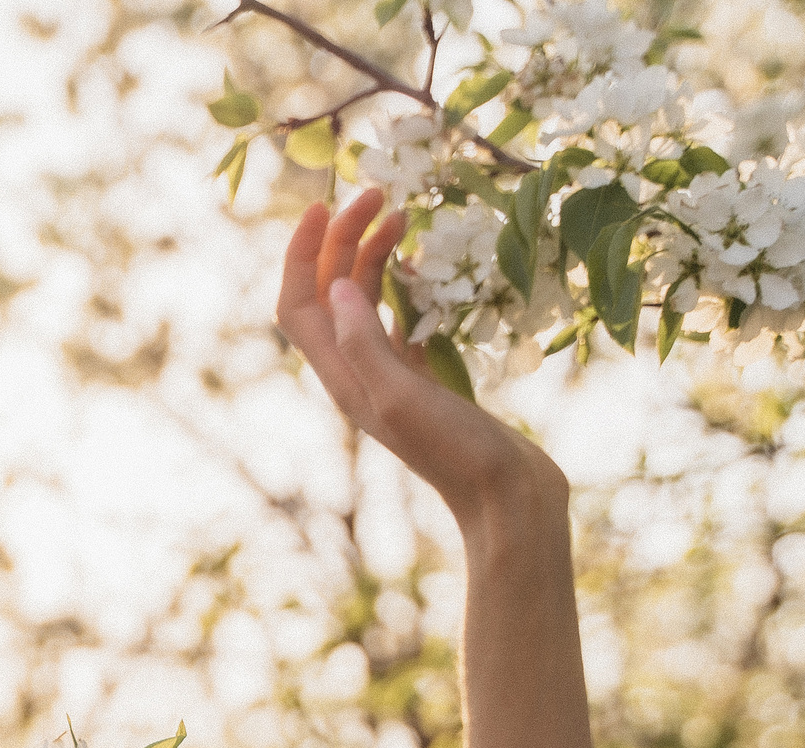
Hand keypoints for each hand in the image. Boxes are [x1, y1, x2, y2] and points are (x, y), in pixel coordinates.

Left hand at [275, 189, 565, 527]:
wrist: (507, 496)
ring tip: (401, 214)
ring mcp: (390, 377)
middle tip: (379, 193)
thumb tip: (337, 286)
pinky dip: (401, 285)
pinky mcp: (422, 380)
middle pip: (329, 294)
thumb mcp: (402, 396)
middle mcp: (356, 376)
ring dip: (373, 255)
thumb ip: (365, 344)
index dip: (301, 253)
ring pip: (364, 303)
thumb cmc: (457, 452)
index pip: (298, 305)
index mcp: (342, 378)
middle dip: (343, 239)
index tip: (326, 205)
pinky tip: (420, 264)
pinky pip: (396, 321)